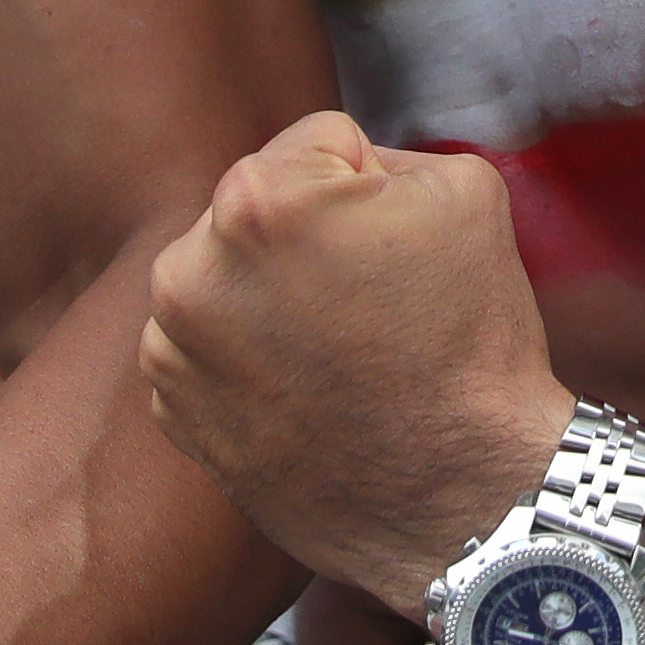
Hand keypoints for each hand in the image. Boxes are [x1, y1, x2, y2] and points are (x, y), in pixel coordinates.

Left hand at [142, 109, 574, 612]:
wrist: (467, 497)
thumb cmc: (471, 347)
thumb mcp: (464, 192)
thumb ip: (384, 153)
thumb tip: (341, 168)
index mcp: (257, 199)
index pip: (317, 146)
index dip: (371, 190)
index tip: (397, 251)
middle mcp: (191, 269)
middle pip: (259, 209)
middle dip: (307, 239)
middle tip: (372, 305)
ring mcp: (173, 348)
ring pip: (228, 276)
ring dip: (269, 296)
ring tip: (341, 352)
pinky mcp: (174, 411)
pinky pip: (210, 346)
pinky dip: (250, 359)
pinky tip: (309, 390)